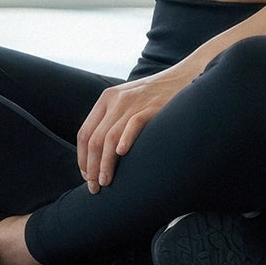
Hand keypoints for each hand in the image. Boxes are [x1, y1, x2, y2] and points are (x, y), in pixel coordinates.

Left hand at [76, 70, 189, 191]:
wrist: (183, 78)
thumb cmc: (154, 97)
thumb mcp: (127, 101)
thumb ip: (113, 120)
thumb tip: (99, 155)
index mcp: (106, 99)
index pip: (85, 133)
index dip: (82, 158)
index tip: (86, 176)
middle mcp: (116, 100)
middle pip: (95, 139)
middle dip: (91, 167)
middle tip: (94, 187)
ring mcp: (134, 102)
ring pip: (110, 137)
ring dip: (105, 164)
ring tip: (106, 182)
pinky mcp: (152, 106)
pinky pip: (134, 124)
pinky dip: (125, 140)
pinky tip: (122, 154)